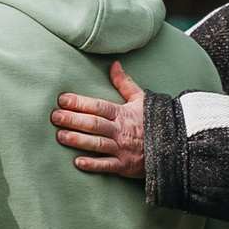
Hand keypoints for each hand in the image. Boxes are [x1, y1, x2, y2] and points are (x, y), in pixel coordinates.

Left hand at [53, 62, 147, 178]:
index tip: (62, 99)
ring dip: (78, 140)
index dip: (80, 103)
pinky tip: (78, 162)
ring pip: (97, 143)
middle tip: (54, 117)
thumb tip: (114, 64)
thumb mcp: (140, 99)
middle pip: (94, 124)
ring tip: (60, 136)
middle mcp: (120, 130)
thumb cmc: (152, 121)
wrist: (173, 145)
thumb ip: (124, 83)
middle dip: (73, 120)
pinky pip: (107, 165)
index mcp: (122, 113)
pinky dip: (93, 164)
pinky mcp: (124, 165)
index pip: (98, 106)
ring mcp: (122, 148)